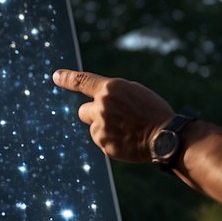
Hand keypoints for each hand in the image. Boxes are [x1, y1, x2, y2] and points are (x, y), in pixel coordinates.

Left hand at [53, 69, 175, 162]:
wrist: (165, 136)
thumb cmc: (153, 111)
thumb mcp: (133, 92)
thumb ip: (112, 94)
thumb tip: (96, 102)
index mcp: (110, 88)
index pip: (82, 81)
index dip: (67, 78)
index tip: (56, 76)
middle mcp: (102, 105)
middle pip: (83, 111)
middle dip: (93, 115)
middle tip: (112, 119)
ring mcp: (102, 126)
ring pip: (94, 127)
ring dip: (104, 129)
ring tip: (126, 130)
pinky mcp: (104, 144)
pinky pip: (102, 141)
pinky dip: (111, 142)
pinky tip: (127, 140)